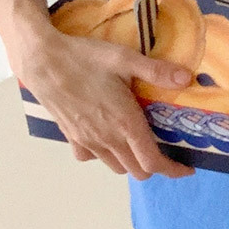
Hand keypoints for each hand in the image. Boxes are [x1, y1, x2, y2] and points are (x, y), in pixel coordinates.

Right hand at [15, 28, 196, 179]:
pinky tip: (107, 137)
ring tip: (139, 144)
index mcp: (125, 124)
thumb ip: (157, 72)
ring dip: (131, 162)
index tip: (187, 168)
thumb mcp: (124, 58)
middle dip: (156, 166)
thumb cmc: (84, 58)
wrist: (41, 60)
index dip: (173, 170)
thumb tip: (186, 79)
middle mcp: (108, 139)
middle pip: (137, 171)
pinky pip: (91, 157)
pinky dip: (104, 155)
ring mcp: (87, 141)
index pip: (154, 163)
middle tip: (166, 150)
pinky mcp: (71, 137)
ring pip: (116, 167)